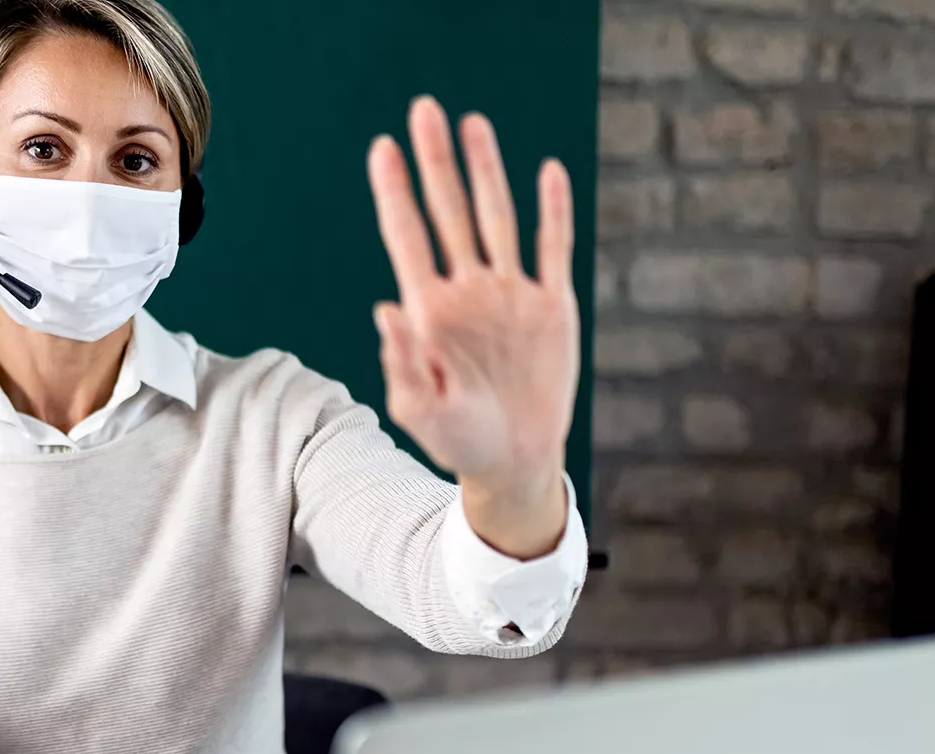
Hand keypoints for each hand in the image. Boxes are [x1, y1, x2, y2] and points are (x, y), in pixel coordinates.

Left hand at [367, 97, 577, 550]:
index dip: (395, 193)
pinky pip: (552, 247)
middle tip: (423, 109)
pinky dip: (551, 209)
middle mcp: (467, 291)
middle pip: (448, 211)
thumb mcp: (420, 411)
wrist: (513, 462)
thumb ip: (404, 363)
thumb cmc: (458, 442)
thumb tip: (387, 310)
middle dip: (436, 162)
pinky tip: (545, 170)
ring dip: (485, 170)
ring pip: (497, 216)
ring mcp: (509, 294)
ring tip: (471, 123)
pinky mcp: (551, 305)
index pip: (407, 238)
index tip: (381, 148)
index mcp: (430, 311)